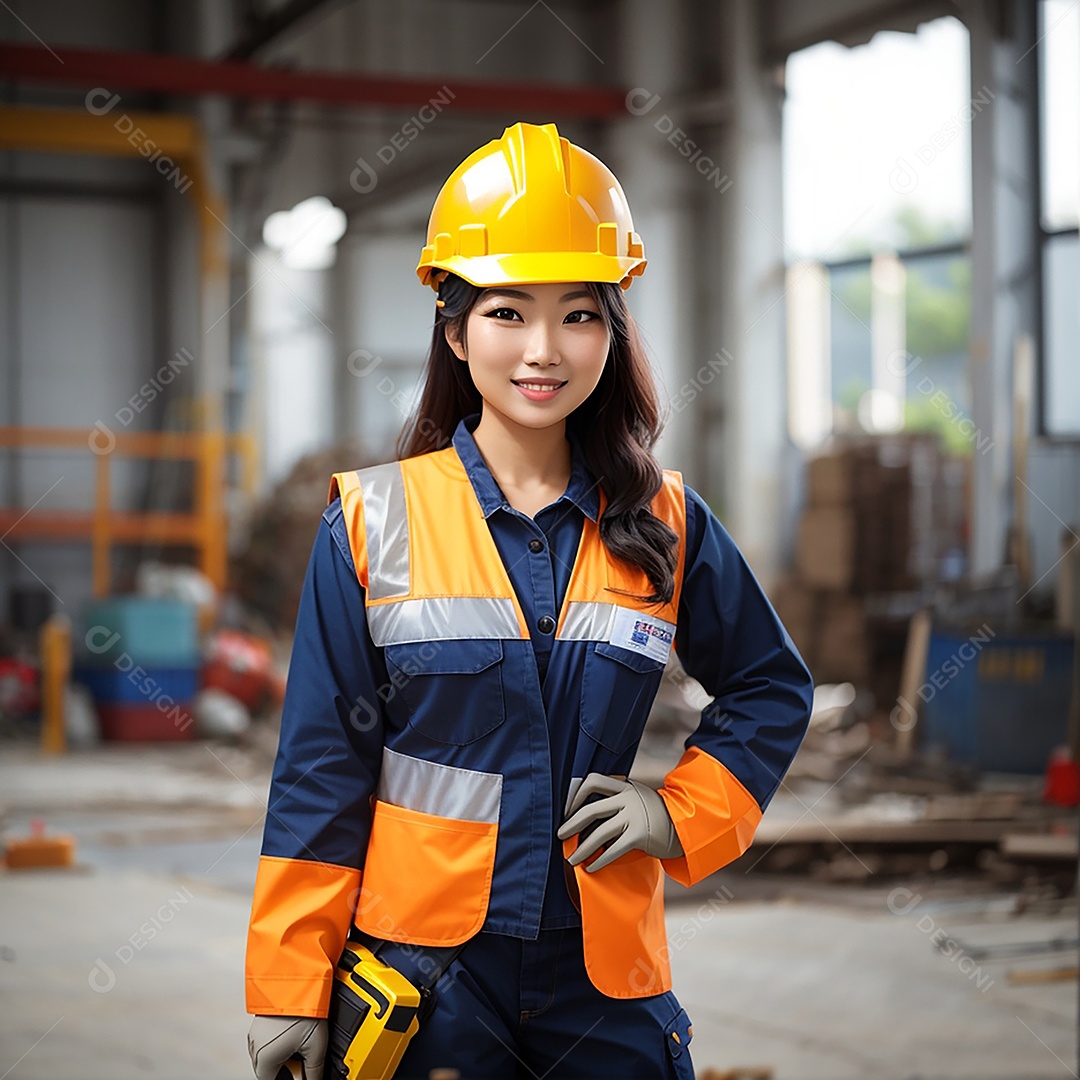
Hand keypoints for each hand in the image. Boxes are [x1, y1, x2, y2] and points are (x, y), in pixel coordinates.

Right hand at [248, 1015, 326, 1079]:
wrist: (300, 978)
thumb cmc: (304, 1008)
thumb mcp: (316, 1046)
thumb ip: (314, 1071)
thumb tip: (315, 1079)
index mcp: (263, 1058)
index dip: (289, 1077)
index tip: (301, 1072)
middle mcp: (255, 1046)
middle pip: (269, 1069)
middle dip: (287, 1065)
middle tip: (303, 1055)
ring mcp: (256, 1031)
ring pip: (268, 1053)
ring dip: (283, 1053)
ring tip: (301, 1041)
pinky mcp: (260, 1020)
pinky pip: (268, 1038)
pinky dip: (280, 1040)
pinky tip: (295, 1030)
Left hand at [556, 773, 682, 871]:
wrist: (684, 826)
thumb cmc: (654, 814)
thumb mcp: (636, 797)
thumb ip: (616, 799)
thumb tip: (583, 813)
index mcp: (625, 786)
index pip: (593, 781)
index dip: (576, 795)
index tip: (567, 810)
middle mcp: (628, 798)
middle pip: (591, 809)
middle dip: (571, 824)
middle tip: (560, 835)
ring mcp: (635, 816)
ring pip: (599, 833)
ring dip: (582, 848)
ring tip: (571, 859)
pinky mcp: (640, 835)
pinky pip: (613, 849)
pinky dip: (599, 860)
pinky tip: (591, 868)